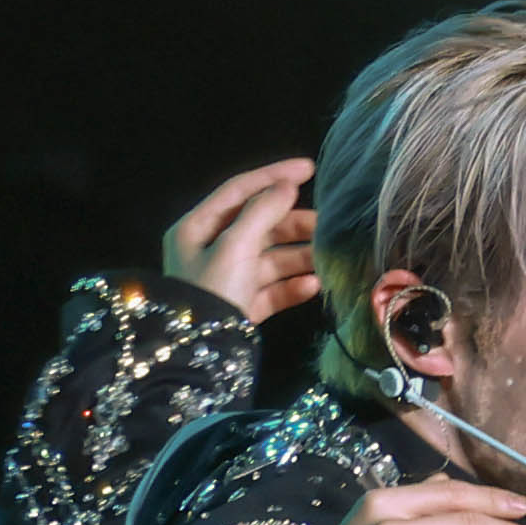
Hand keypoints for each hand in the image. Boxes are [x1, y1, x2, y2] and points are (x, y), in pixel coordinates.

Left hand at [163, 159, 318, 324]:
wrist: (199, 354)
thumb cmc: (211, 291)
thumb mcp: (234, 246)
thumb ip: (262, 212)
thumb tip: (287, 186)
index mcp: (198, 227)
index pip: (240, 191)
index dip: (274, 177)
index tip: (310, 169)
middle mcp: (211, 250)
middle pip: (259, 226)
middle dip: (293, 224)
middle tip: (326, 225)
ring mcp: (228, 280)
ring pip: (270, 259)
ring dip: (298, 257)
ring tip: (327, 257)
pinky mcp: (242, 307)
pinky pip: (271, 290)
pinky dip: (292, 287)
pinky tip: (314, 286)